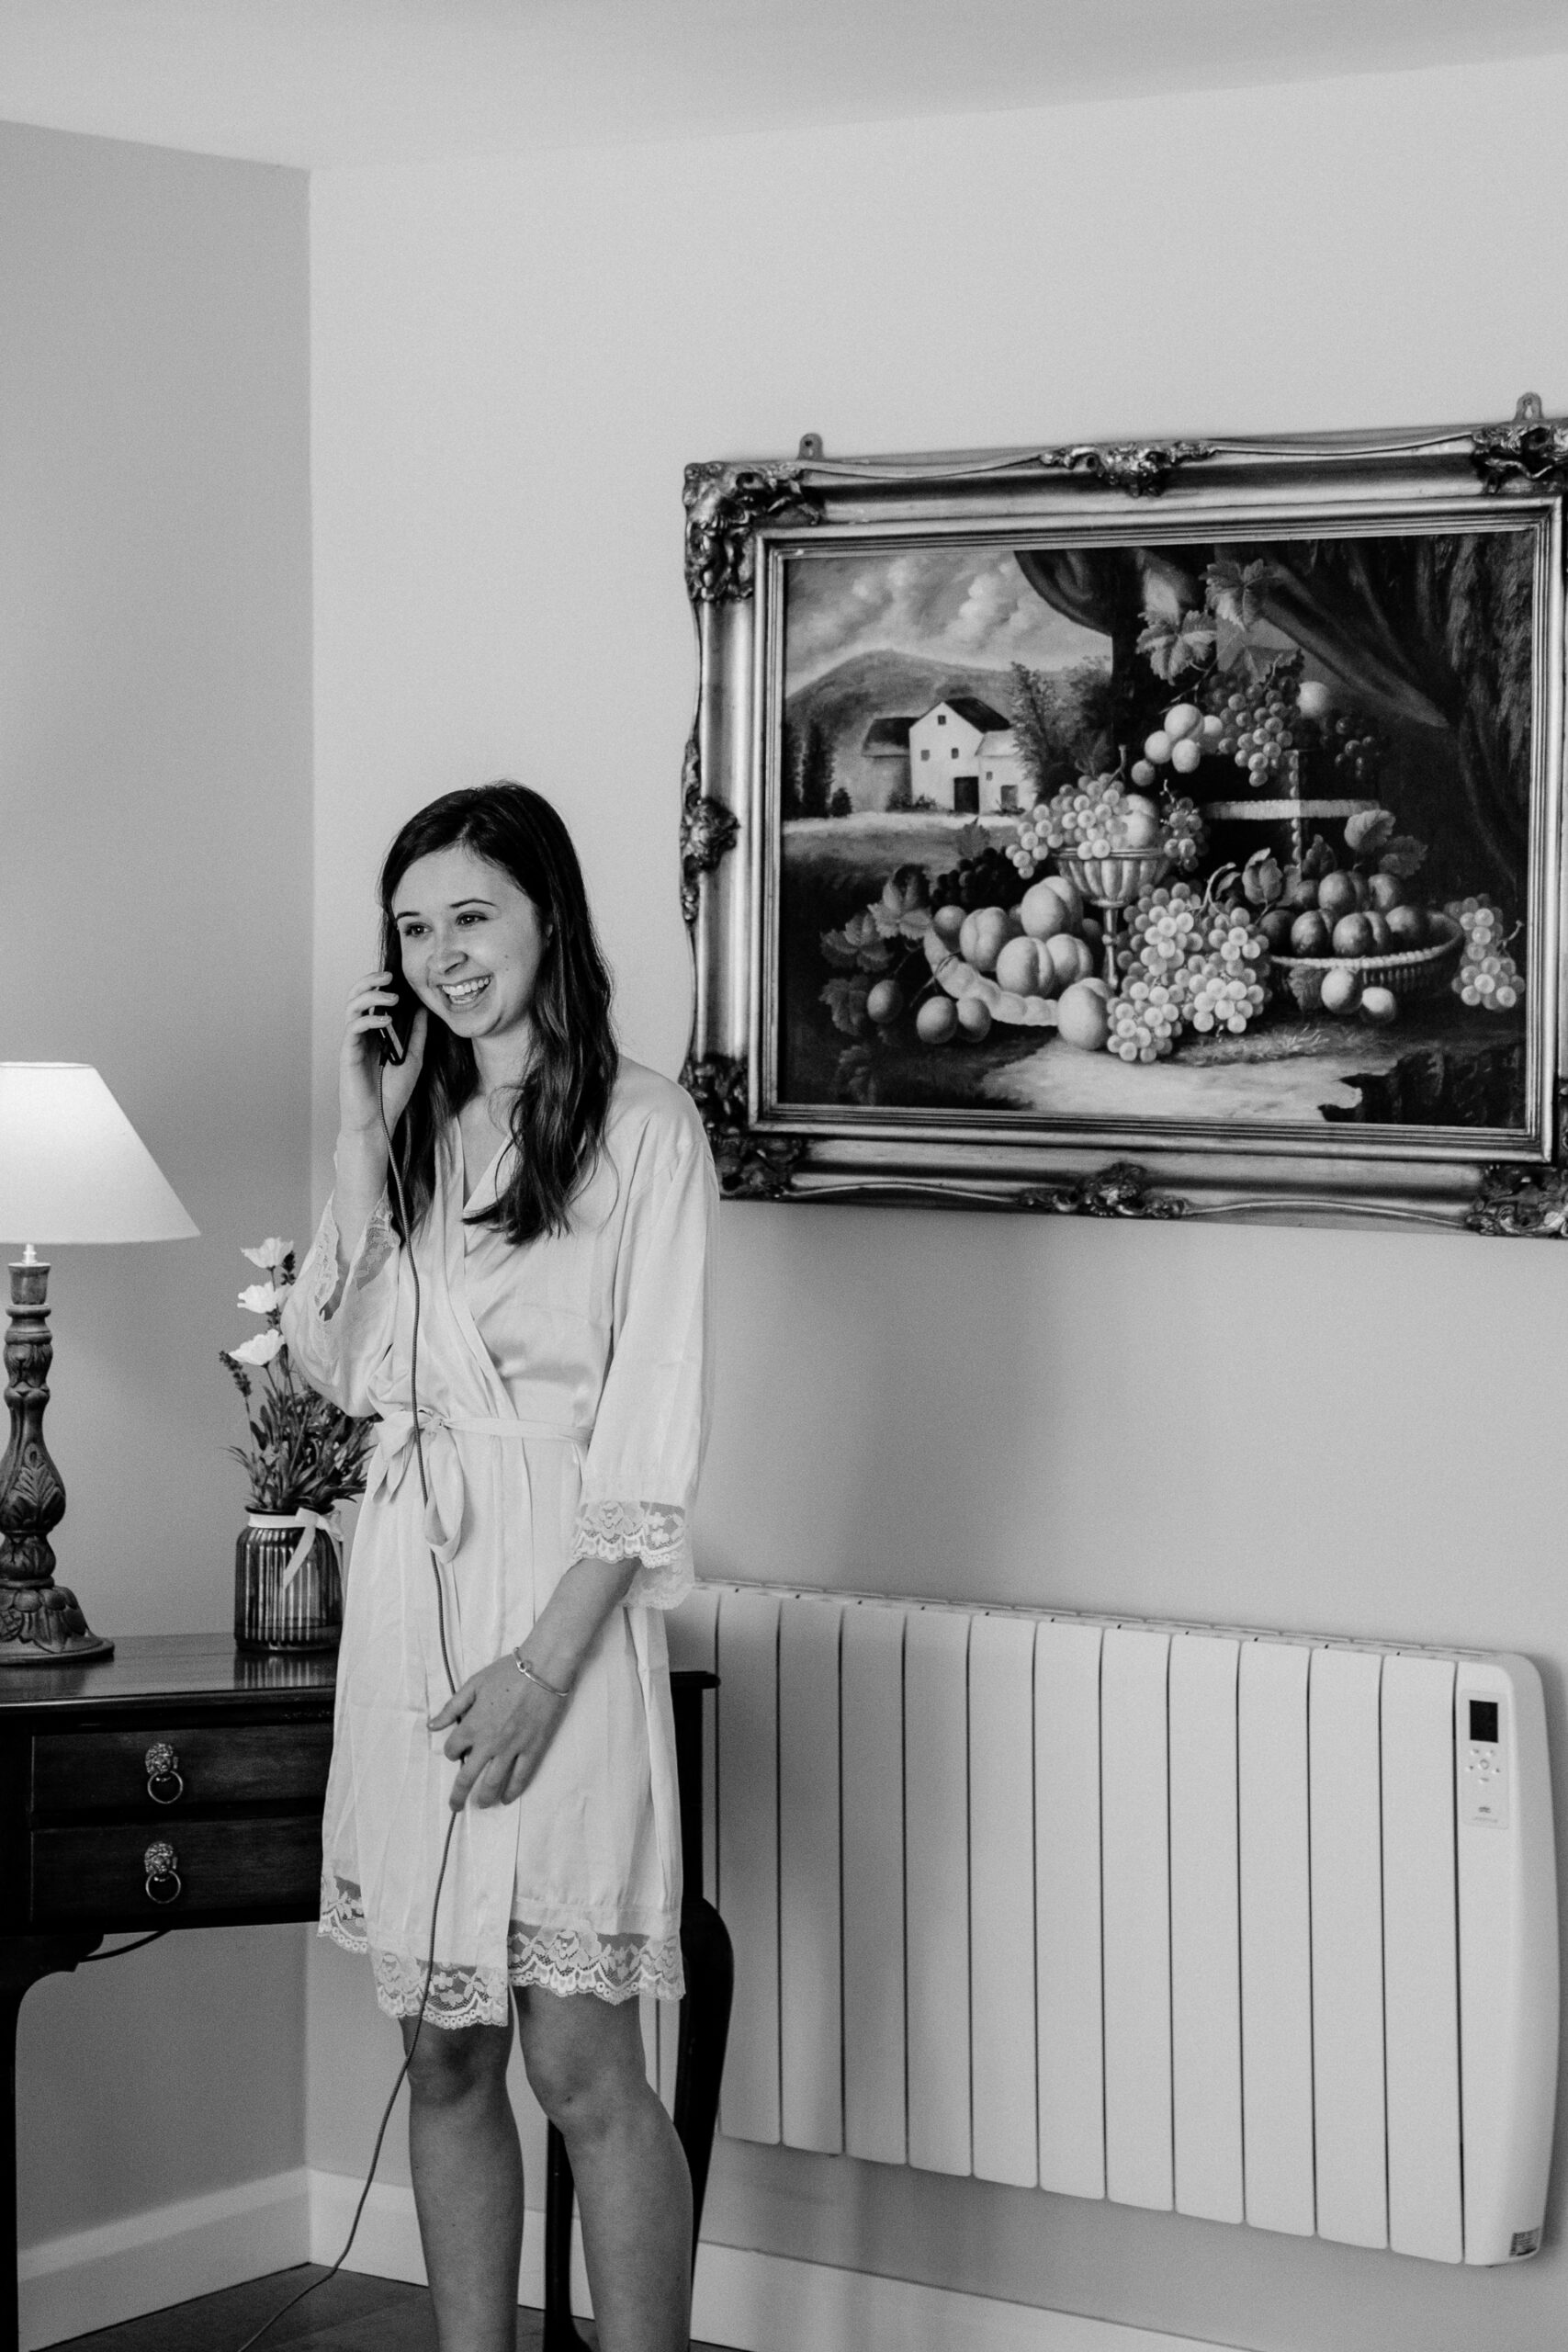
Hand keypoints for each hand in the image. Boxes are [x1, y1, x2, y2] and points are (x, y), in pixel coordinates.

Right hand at [339, 968, 427, 1143]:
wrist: (378, 1121)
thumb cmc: (391, 1093)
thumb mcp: (413, 1058)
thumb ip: (418, 1034)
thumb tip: (425, 1009)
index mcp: (375, 1033)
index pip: (372, 1000)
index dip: (380, 985)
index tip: (399, 978)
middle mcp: (361, 1035)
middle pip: (357, 997)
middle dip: (370, 981)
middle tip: (389, 976)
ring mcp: (353, 1043)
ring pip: (352, 1008)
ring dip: (371, 997)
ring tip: (392, 998)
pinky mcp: (348, 1054)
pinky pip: (353, 1029)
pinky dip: (369, 1020)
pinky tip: (386, 1021)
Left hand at [430, 1653, 567, 1809]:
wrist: (543, 1669)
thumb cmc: (507, 1673)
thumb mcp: (474, 1684)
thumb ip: (452, 1707)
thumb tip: (432, 1726)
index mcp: (472, 1725)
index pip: (453, 1749)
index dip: (451, 1752)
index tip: (455, 1752)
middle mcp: (489, 1742)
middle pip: (468, 1776)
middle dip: (458, 1795)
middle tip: (455, 1806)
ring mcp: (512, 1749)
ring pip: (493, 1782)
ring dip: (484, 1798)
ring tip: (481, 1805)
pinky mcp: (533, 1749)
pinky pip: (521, 1776)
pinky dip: (513, 1791)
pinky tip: (507, 1799)